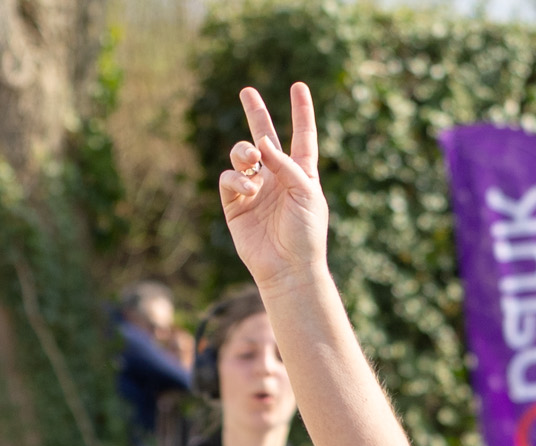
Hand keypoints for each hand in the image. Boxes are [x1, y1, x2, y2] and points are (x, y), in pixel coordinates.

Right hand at [218, 84, 328, 295]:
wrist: (288, 268)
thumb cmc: (305, 233)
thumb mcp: (306, 194)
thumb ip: (287, 165)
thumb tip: (262, 144)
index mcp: (301, 174)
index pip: (302, 137)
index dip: (301, 112)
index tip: (299, 87)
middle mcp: (277, 178)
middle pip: (265, 138)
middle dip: (256, 114)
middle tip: (247, 91)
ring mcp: (255, 190)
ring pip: (242, 155)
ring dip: (244, 150)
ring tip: (252, 158)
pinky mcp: (235, 204)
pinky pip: (230, 179)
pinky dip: (236, 179)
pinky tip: (248, 188)